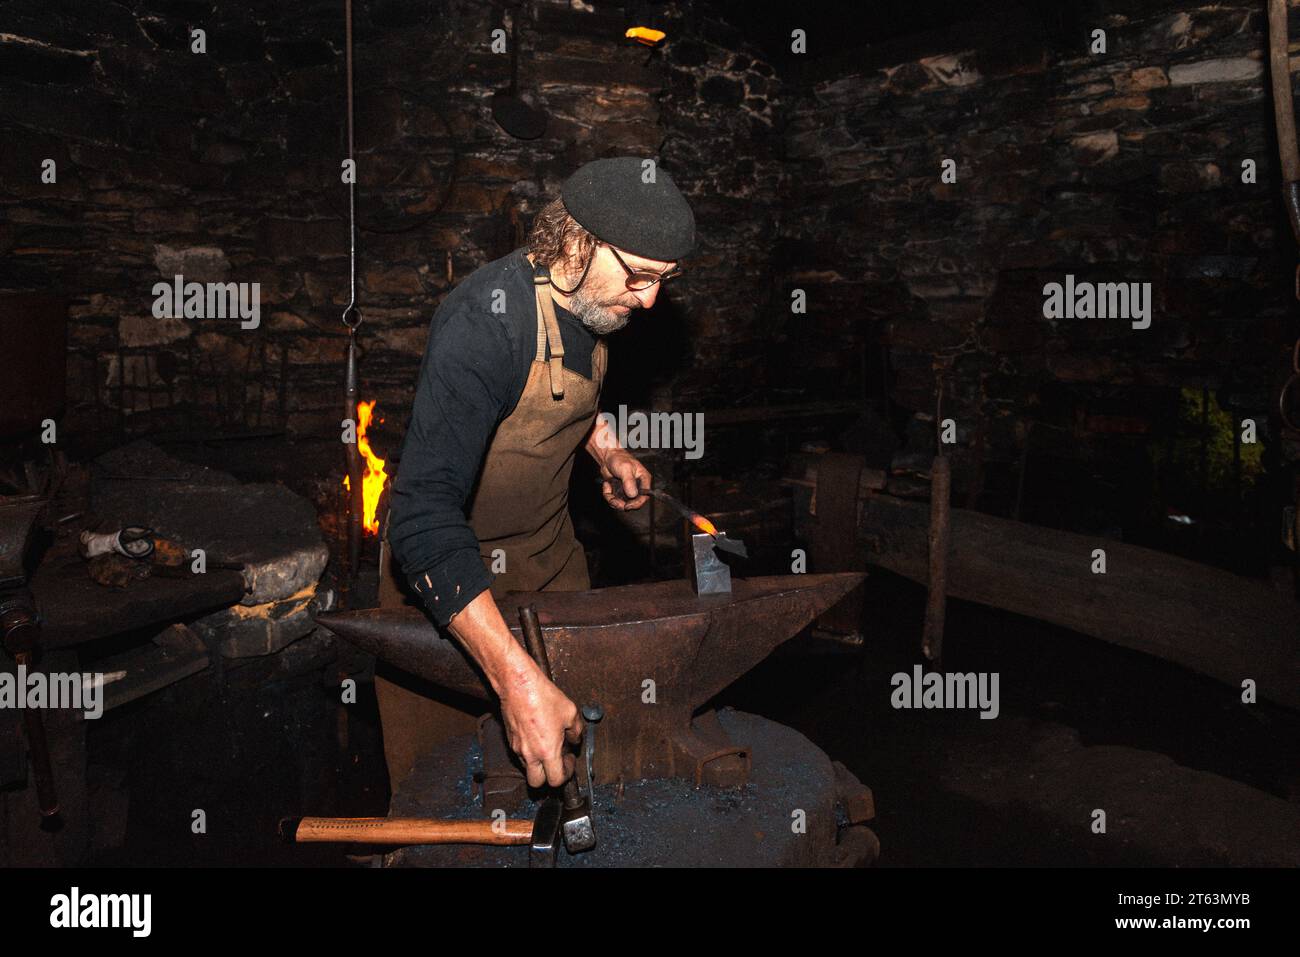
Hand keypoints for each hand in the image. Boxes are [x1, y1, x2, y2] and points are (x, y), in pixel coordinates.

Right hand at [497, 664, 583, 787]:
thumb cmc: (542, 696)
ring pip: (527, 768)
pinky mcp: (510, 740)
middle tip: (557, 763)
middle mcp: (530, 754)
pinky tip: (537, 737)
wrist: (518, 684)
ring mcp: (517, 748)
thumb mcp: (570, 712)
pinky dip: (529, 752)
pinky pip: (520, 754)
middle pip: (536, 783)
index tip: (570, 761)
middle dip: (548, 778)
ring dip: (538, 764)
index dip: (567, 774)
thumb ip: (577, 731)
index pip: (556, 780)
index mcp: (548, 751)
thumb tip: (575, 739)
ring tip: (547, 746)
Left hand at [598, 450, 650, 510]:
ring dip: (613, 500)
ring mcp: (628, 490)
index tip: (627, 506)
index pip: (645, 496)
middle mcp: (637, 486)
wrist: (607, 457)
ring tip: (608, 491)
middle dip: (622, 504)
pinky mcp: (620, 491)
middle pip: (633, 503)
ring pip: (622, 503)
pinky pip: (614, 500)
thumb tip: (633, 494)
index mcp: (644, 480)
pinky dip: (608, 495)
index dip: (637, 503)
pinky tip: (607, 485)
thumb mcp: (625, 469)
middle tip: (614, 501)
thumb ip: (629, 482)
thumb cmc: (619, 458)